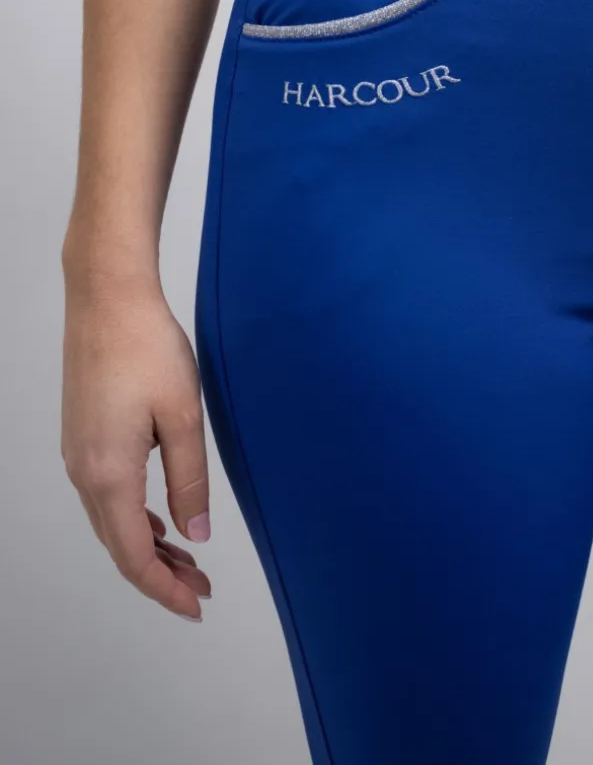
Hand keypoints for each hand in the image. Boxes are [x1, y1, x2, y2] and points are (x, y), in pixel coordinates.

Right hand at [61, 275, 211, 620]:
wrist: (108, 297)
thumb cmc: (147, 348)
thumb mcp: (184, 418)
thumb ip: (190, 481)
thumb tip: (196, 535)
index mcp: (109, 474)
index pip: (134, 555)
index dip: (165, 589)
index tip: (197, 607)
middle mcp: (84, 471)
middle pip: (118, 545)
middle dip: (159, 574)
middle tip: (202, 588)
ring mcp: (77, 453)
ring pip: (110, 521)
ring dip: (147, 546)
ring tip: (188, 559)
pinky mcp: (82, 435)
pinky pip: (104, 495)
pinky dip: (133, 517)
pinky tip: (158, 518)